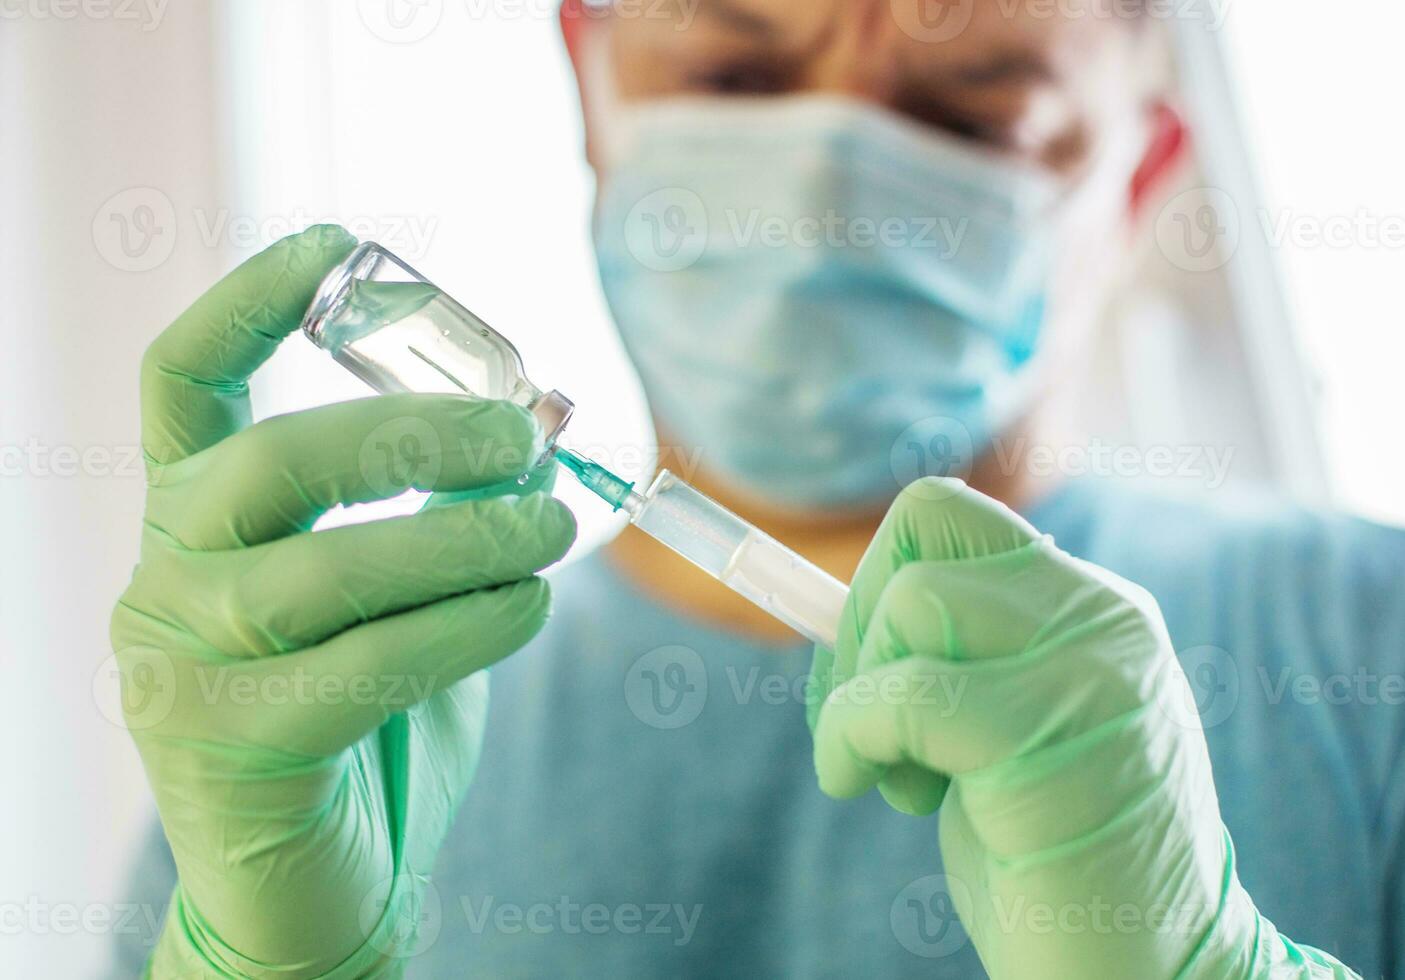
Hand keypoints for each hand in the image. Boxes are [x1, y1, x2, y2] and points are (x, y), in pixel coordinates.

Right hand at [109, 226, 575, 976]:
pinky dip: (467, 624)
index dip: (250, 300)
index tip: (341, 244)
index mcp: (195, 518)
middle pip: (274, 460)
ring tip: (551, 531)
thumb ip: (456, 508)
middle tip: (522, 436)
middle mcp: (166, 575)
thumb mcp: (415, 595)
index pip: (184, 380)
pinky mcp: (233, 747)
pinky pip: (364, 662)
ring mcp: (183, 664)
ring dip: (465, 535)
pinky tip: (528, 610)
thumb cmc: (371, 727)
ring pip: (326, 567)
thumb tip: (546, 411)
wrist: (324, 889)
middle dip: (414, 430)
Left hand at [809, 478, 1356, 978]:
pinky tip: (866, 788)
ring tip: (895, 777)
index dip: (874, 572)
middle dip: (858, 620)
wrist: (1152, 973)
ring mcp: (1088, 669)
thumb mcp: (1006, 733)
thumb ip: (957, 660)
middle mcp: (1105, 618)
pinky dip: (850, 738)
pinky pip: (902, 693)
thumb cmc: (1058, 863)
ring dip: (860, 690)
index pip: (949, 514)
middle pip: (925, 527)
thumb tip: (837, 616)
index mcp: (1096, 610)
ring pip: (913, 598)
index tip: (861, 666)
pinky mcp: (1046, 735)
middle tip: (862, 723)